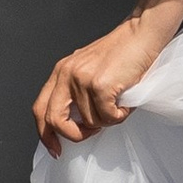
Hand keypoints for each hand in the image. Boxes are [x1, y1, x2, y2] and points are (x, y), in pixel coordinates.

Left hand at [31, 8, 170, 152]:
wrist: (141, 33)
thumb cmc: (122, 53)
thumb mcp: (89, 69)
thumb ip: (77, 91)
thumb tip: (75, 124)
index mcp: (61, 71)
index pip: (40, 108)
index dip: (45, 133)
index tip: (56, 149)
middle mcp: (66, 74)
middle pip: (54, 120)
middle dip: (73, 134)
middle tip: (91, 133)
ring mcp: (82, 79)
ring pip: (89, 121)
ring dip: (108, 120)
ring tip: (120, 103)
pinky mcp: (100, 85)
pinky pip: (108, 117)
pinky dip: (120, 115)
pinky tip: (127, 102)